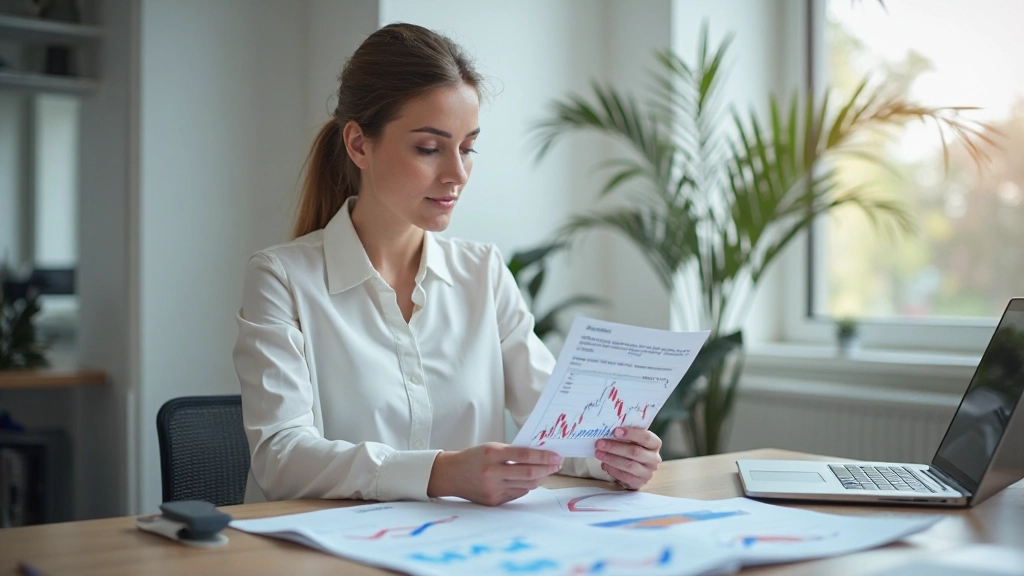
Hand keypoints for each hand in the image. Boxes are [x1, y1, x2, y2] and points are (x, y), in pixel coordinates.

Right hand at [427, 443, 561, 505]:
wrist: (451, 474)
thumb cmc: (474, 457)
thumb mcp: (491, 447)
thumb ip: (513, 452)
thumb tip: (540, 456)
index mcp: (492, 454)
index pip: (524, 455)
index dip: (544, 456)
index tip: (557, 456)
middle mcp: (492, 472)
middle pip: (528, 473)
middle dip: (547, 469)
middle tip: (557, 465)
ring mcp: (493, 489)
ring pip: (526, 485)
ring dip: (540, 478)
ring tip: (547, 472)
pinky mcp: (493, 501)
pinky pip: (517, 493)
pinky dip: (527, 486)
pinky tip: (530, 480)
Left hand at [594, 427, 661, 489]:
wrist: (634, 469)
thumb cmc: (631, 448)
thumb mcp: (632, 440)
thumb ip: (625, 435)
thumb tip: (607, 430)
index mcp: (654, 444)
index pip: (646, 437)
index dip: (631, 433)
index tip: (615, 431)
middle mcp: (654, 459)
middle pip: (635, 452)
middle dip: (615, 447)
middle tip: (599, 443)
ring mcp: (648, 473)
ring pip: (629, 465)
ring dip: (611, 458)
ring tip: (598, 453)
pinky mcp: (639, 483)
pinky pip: (625, 477)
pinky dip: (612, 470)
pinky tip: (604, 464)